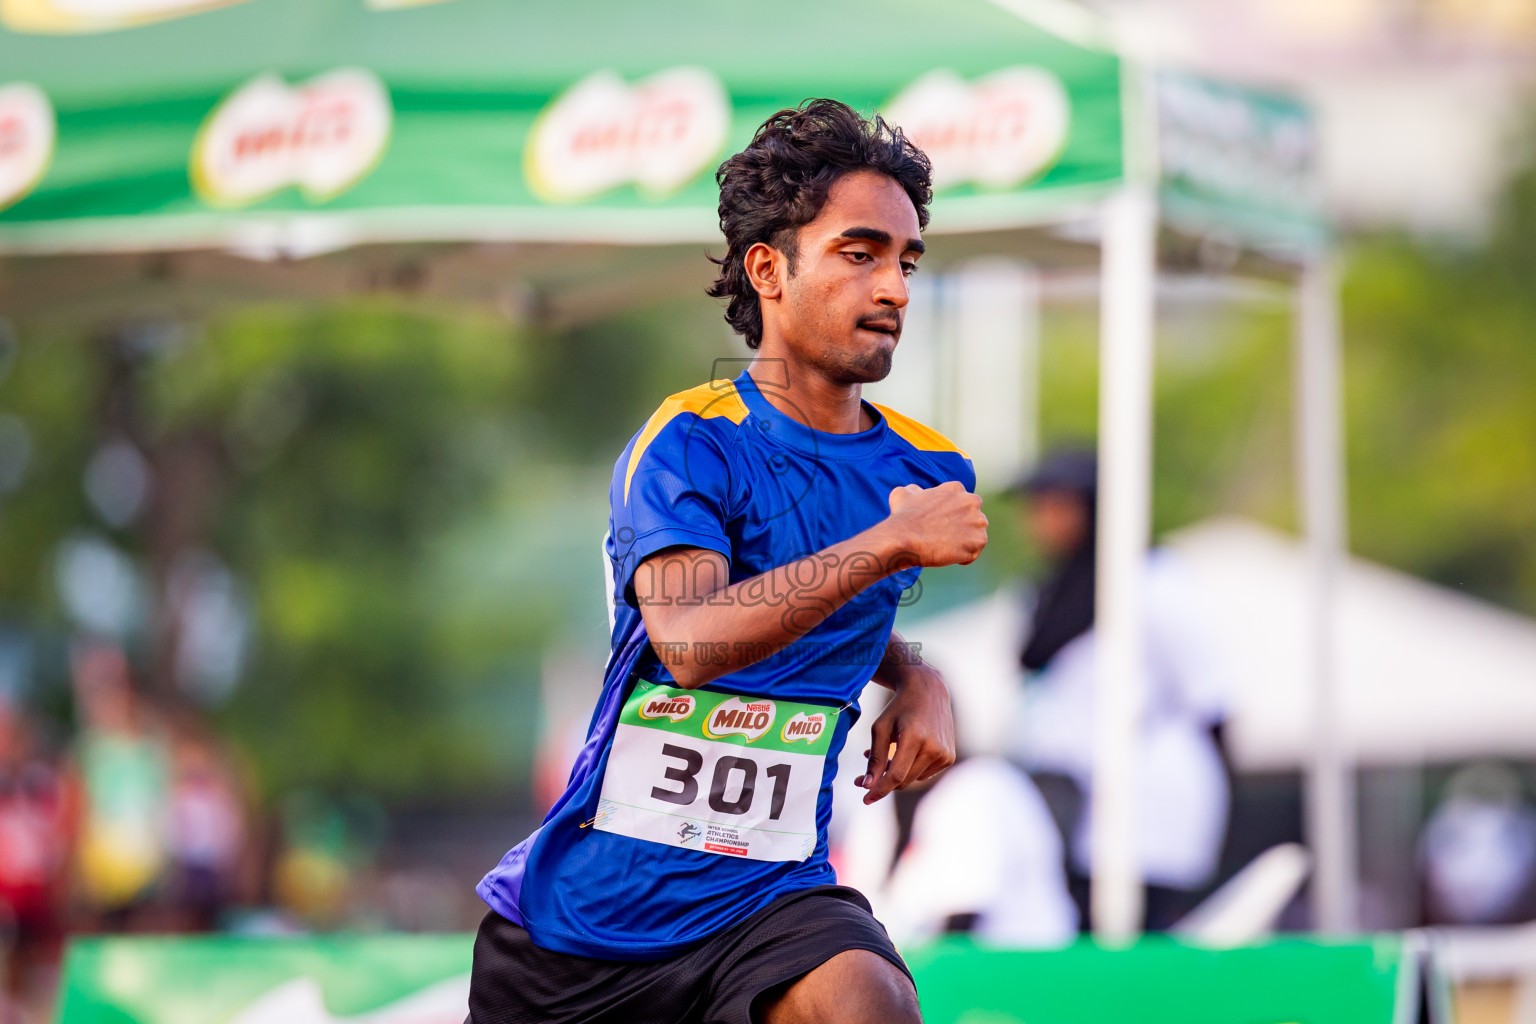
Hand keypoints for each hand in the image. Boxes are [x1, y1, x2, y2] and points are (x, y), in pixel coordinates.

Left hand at [855, 663, 955, 803]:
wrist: (928, 692)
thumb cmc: (899, 708)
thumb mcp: (880, 728)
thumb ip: (875, 758)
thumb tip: (867, 785)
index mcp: (914, 737)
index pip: (896, 775)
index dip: (880, 790)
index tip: (865, 799)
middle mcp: (933, 747)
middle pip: (904, 780)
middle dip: (882, 782)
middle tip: (862, 779)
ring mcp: (944, 753)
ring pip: (913, 779)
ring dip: (896, 774)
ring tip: (885, 757)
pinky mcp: (949, 757)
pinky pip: (924, 774)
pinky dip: (910, 769)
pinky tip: (902, 754)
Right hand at [884, 481, 987, 567]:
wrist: (905, 539)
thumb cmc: (902, 518)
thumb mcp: (903, 494)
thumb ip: (915, 490)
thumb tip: (917, 492)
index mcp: (956, 488)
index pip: (961, 503)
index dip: (950, 516)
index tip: (938, 524)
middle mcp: (972, 502)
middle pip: (972, 518)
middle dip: (962, 528)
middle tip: (943, 537)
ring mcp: (978, 522)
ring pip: (974, 536)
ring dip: (962, 543)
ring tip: (944, 548)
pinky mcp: (978, 541)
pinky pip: (973, 552)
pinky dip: (962, 557)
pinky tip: (947, 556)